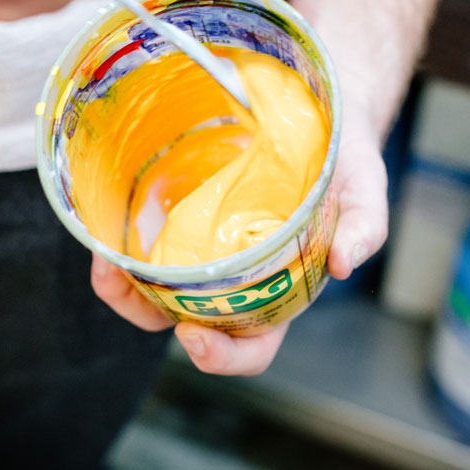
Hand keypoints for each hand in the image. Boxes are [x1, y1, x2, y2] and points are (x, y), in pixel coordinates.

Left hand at [90, 97, 387, 375]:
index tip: (194, 336)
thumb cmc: (344, 163)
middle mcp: (238, 277)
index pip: (251, 346)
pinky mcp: (186, 213)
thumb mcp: (364, 192)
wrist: (318, 112)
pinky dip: (124, 243)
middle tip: (124, 285)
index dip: (223, 357)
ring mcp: (207, 246)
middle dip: (149, 315)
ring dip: (125, 287)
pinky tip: (111, 225)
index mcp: (281, 290)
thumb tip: (344, 265)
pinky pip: (150, 240)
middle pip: (188, 321)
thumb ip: (364, 227)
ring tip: (105, 260)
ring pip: (158, 287)